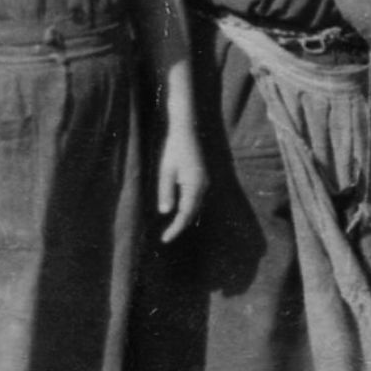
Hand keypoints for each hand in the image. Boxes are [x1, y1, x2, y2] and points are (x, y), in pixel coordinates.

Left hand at [153, 122, 208, 242]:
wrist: (187, 131)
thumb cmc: (173, 150)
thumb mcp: (165, 171)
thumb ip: (166, 192)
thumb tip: (166, 211)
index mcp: (194, 186)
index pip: (185, 214)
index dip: (175, 228)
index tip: (165, 239)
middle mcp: (203, 186)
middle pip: (193, 213)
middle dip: (180, 225)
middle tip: (166, 237)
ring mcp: (205, 182)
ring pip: (196, 206)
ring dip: (185, 217)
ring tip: (171, 228)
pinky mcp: (203, 178)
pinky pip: (196, 198)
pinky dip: (189, 208)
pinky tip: (180, 210)